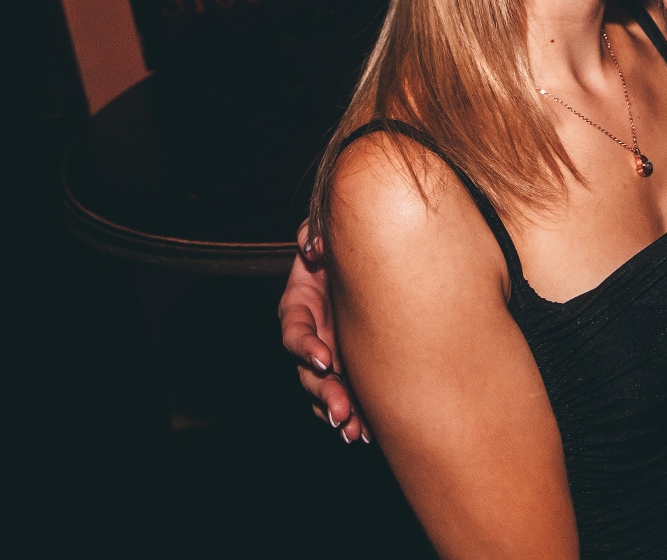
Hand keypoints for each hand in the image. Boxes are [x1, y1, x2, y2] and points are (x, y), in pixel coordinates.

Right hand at [279, 222, 371, 444]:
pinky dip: (354, 415)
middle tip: (341, 410)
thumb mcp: (325, 233)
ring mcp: (327, 355)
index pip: (294, 330)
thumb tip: (314, 247)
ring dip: (336, 411)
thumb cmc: (343, 245)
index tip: (324, 360)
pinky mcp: (347, 367)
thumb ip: (314, 234)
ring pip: (323, 391)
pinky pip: (344, 397)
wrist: (373, 259)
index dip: (305, 346)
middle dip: (323, 393)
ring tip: (353, 431)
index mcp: (300, 305)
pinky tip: (367, 432)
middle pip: (306, 372)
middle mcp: (310, 335)